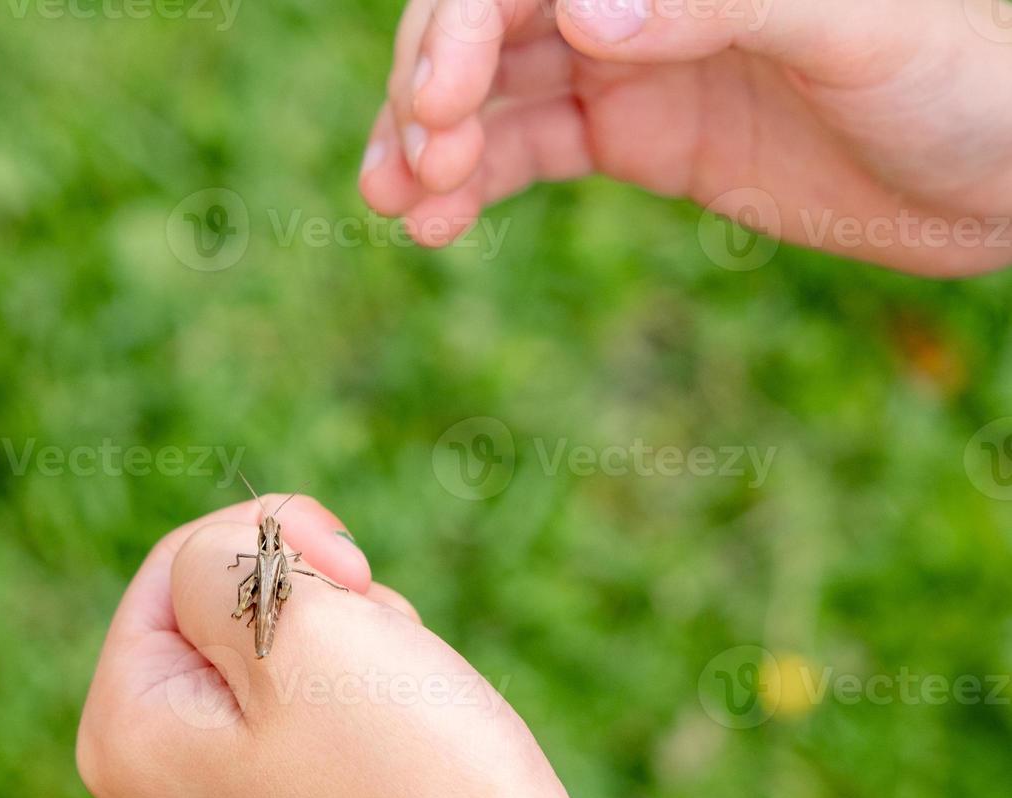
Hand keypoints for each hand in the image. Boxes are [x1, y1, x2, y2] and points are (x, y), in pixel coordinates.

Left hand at [77, 495, 754, 797]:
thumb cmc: (418, 782)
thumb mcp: (301, 628)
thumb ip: (219, 560)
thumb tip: (212, 562)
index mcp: (127, 735)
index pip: (176, 564)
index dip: (273, 541)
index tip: (354, 577)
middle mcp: (152, 791)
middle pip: (222, 617)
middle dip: (316, 606)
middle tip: (384, 651)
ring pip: (279, 667)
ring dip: (353, 654)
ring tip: (409, 710)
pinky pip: (311, 731)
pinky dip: (370, 710)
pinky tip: (417, 751)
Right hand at [359, 0, 1011, 275]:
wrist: (1004, 177)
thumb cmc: (965, 75)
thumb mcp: (856, 26)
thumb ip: (720, 2)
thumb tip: (582, 10)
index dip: (462, 22)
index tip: (439, 101)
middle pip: (489, 19)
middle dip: (431, 84)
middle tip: (410, 165)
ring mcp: (632, 61)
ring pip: (492, 88)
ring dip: (430, 142)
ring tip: (398, 204)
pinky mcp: (637, 134)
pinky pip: (527, 149)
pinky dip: (473, 184)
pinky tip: (433, 223)